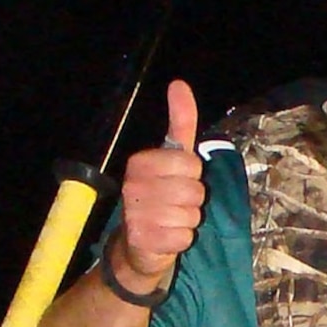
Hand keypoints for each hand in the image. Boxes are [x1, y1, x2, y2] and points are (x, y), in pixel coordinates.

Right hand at [112, 79, 205, 287]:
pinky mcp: (142, 241)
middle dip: (193, 199)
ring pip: (191, 214)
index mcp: (139, 162)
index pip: (190, 164)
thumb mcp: (171, 156)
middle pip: (194, 190)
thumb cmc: (160, 194)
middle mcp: (132, 186)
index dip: (193, 174)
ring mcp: (135, 214)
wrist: (138, 243)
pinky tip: (167, 237)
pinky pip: (184, 238)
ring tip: (171, 219)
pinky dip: (182, 240)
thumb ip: (180, 121)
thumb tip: (179, 83)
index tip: (178, 178)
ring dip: (188, 220)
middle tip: (176, 202)